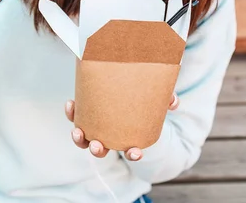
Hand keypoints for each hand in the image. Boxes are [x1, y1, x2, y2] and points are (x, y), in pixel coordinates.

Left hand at [64, 93, 179, 160]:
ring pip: (83, 140)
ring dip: (79, 139)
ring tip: (77, 131)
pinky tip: (71, 104)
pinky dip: (72, 113)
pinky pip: (75, 117)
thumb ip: (165, 100)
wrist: (125, 91)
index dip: (133, 154)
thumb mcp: (153, 101)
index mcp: (127, 137)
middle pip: (99, 150)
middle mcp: (107, 136)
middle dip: (97, 150)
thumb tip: (174, 101)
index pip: (130, 152)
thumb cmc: (139, 101)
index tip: (136, 152)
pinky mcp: (83, 114)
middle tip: (98, 145)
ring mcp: (94, 127)